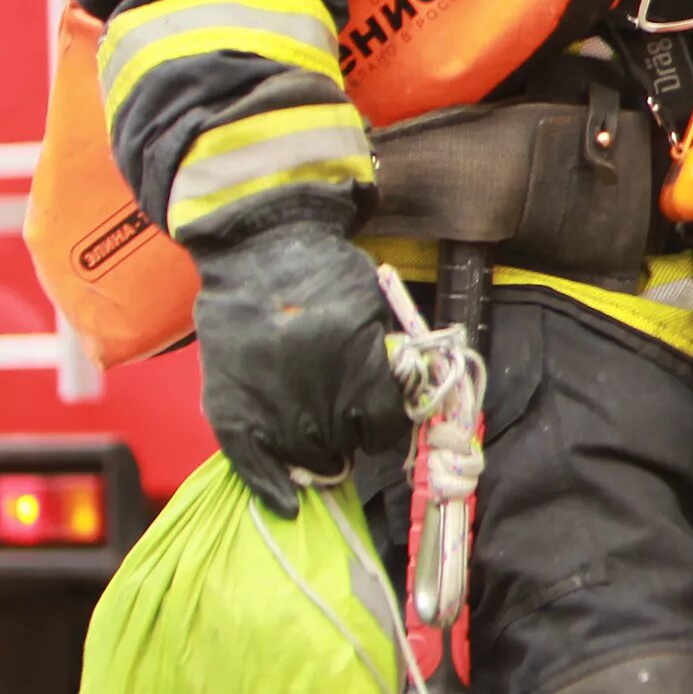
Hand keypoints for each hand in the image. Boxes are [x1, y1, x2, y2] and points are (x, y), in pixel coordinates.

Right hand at [190, 212, 410, 516]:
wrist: (261, 253)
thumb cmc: (328, 274)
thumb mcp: (376, 310)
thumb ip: (385, 359)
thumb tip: (397, 404)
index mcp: (359, 369)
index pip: (384, 429)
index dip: (385, 430)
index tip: (380, 424)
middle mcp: (315, 397)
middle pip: (344, 449)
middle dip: (350, 442)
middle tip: (345, 429)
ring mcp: (269, 406)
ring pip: (303, 461)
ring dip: (317, 461)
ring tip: (321, 448)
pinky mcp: (229, 410)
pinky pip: (251, 466)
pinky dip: (269, 488)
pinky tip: (287, 506)